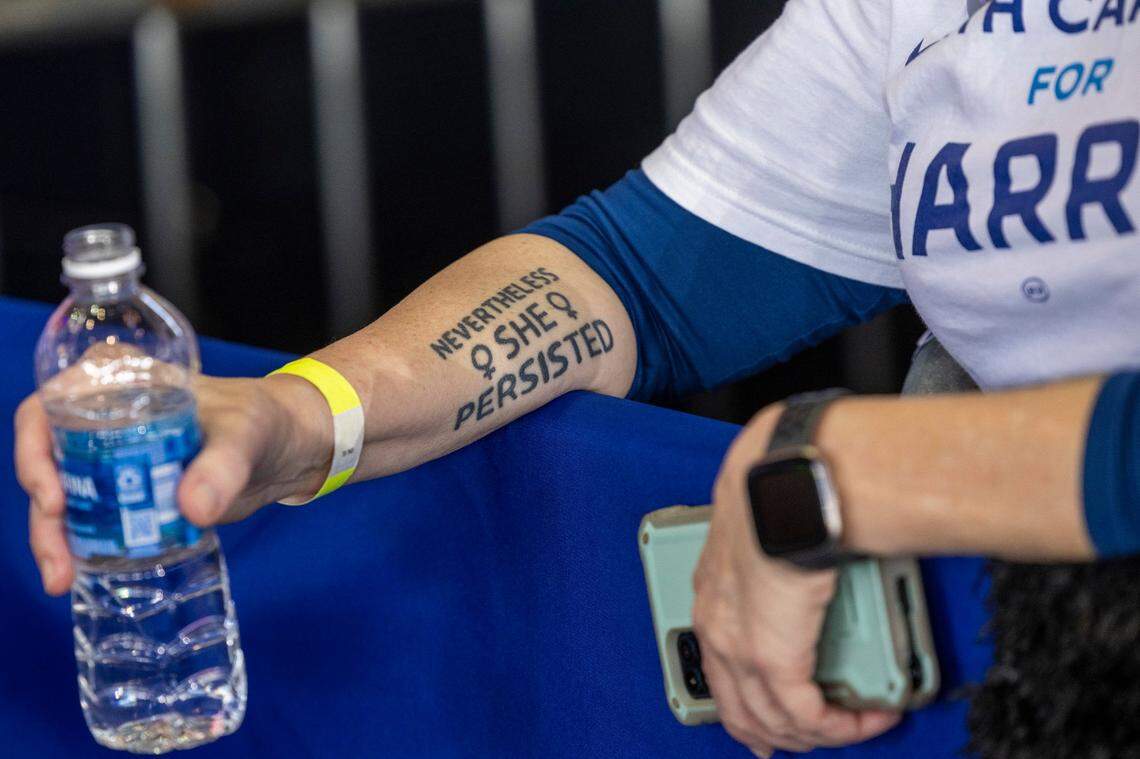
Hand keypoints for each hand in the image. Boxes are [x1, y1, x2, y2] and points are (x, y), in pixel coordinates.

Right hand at [16, 373, 330, 594]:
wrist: (291, 448)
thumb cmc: (266, 419)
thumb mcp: (247, 433)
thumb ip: (223, 466)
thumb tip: (193, 508)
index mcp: (118, 382)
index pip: (48, 408)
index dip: (34, 452)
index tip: (54, 497)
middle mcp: (105, 417)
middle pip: (47, 461)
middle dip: (43, 513)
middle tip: (57, 557)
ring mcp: (114, 458)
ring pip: (63, 496)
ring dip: (54, 538)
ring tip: (63, 578)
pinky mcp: (131, 493)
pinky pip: (92, 517)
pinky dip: (82, 545)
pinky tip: (81, 575)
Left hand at [692, 404, 899, 755]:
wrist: (786, 487)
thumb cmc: (780, 493)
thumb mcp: (767, 531)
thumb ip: (780, 557)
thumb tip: (814, 554)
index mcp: (711, 598)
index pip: (718, 672)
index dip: (744, 707)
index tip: (768, 726)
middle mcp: (716, 628)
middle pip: (740, 710)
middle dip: (780, 733)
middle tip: (816, 738)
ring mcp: (739, 648)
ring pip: (774, 721)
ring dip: (822, 731)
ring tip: (860, 720)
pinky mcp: (773, 658)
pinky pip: (807, 716)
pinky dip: (843, 725)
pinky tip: (870, 715)